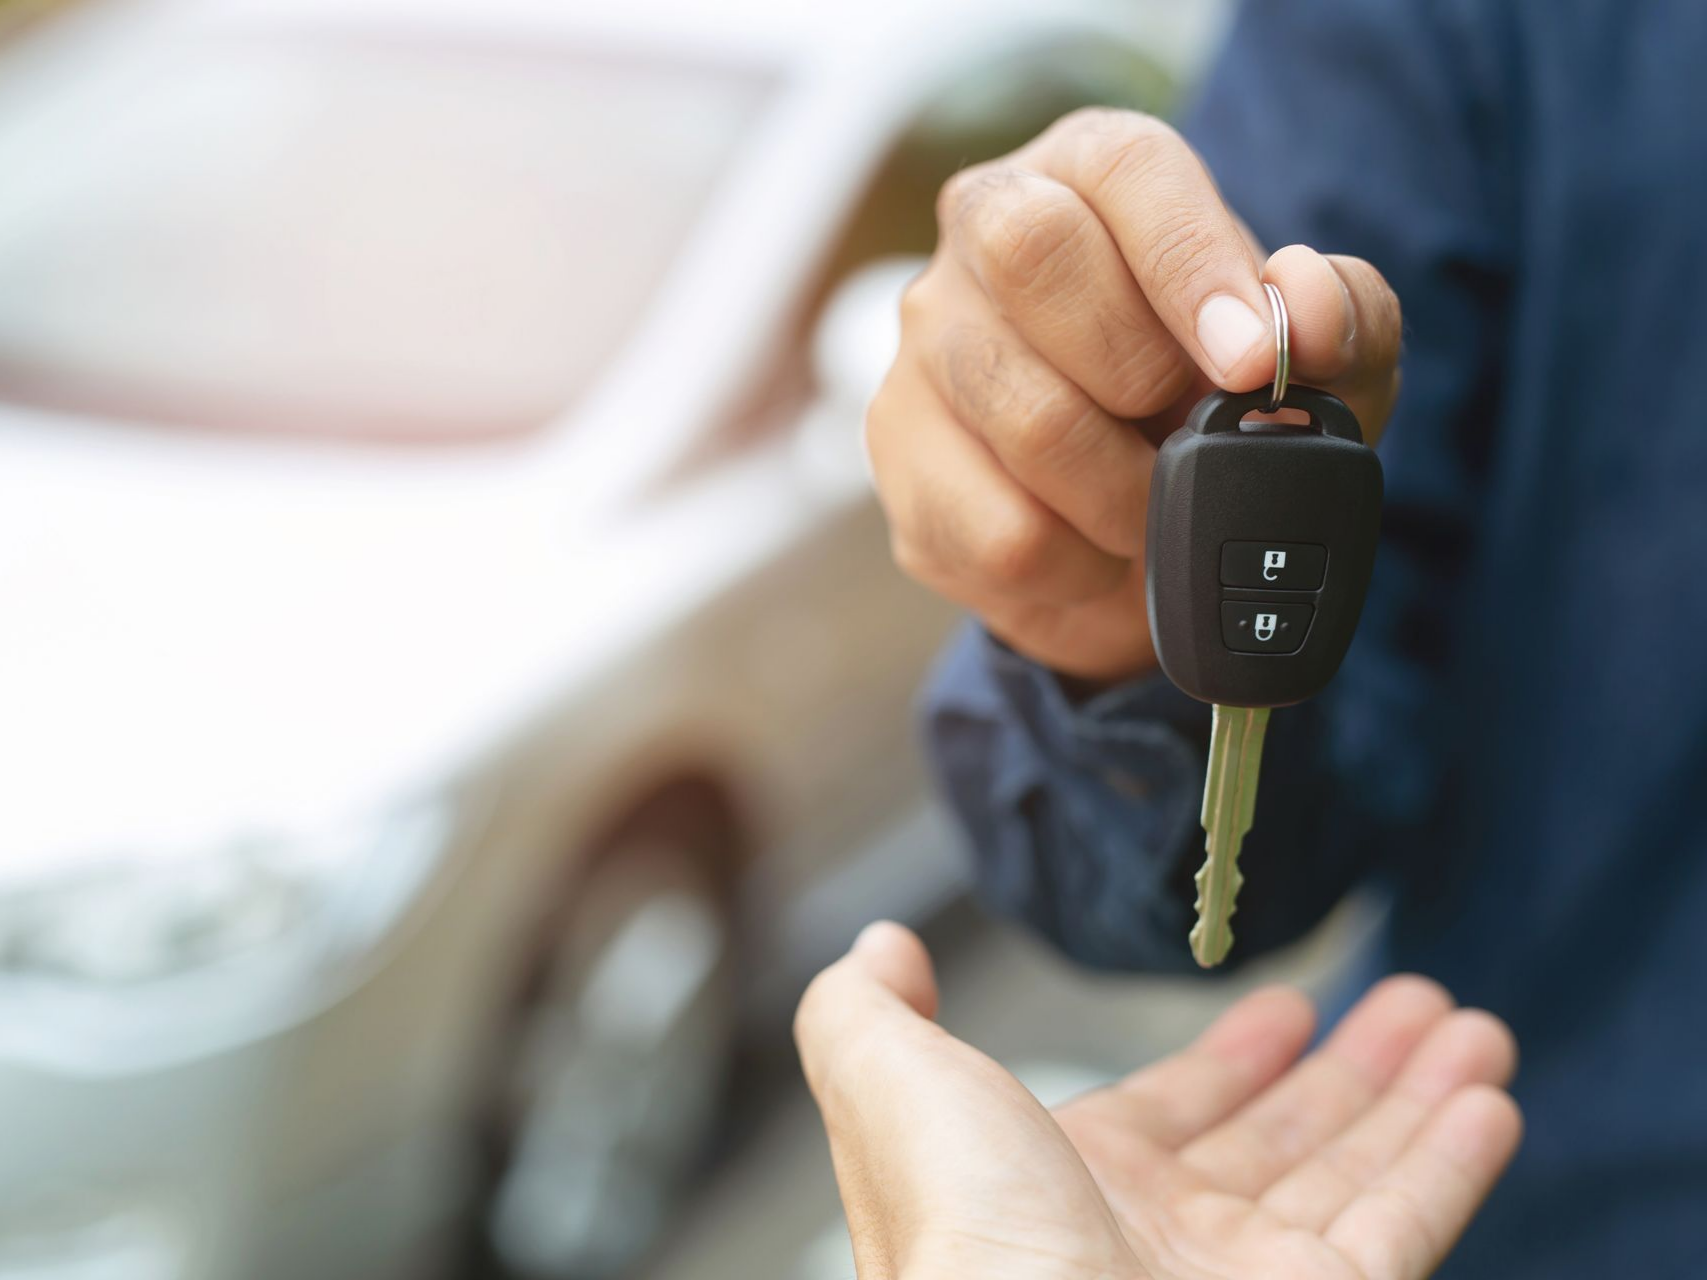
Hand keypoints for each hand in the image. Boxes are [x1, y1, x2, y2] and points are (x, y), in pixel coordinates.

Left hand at [797, 923, 1519, 1279]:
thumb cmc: (962, 1242)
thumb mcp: (889, 1091)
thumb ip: (868, 1013)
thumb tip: (883, 946)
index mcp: (1059, 1185)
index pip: (1168, 1111)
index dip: (1230, 1060)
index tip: (1288, 1011)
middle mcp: (1154, 1241)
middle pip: (1276, 1139)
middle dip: (1347, 1070)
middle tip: (1415, 1003)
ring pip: (1349, 1174)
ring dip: (1413, 1097)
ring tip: (1472, 1025)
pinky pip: (1399, 1230)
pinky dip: (1449, 1164)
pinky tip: (1489, 1102)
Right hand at [867, 109, 1402, 680]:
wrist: (1136, 540)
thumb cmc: (1220, 414)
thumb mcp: (1321, 368)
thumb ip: (1345, 319)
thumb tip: (1307, 307)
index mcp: (1091, 172)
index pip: (1125, 168)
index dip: (1192, 262)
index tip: (1250, 360)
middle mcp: (985, 231)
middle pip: (1031, 252)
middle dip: (1138, 369)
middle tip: (1187, 433)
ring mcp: (925, 343)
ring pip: (1022, 414)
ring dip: (1124, 495)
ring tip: (1152, 508)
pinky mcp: (898, 454)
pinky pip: (1000, 532)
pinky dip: (1079, 568)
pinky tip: (1092, 551)